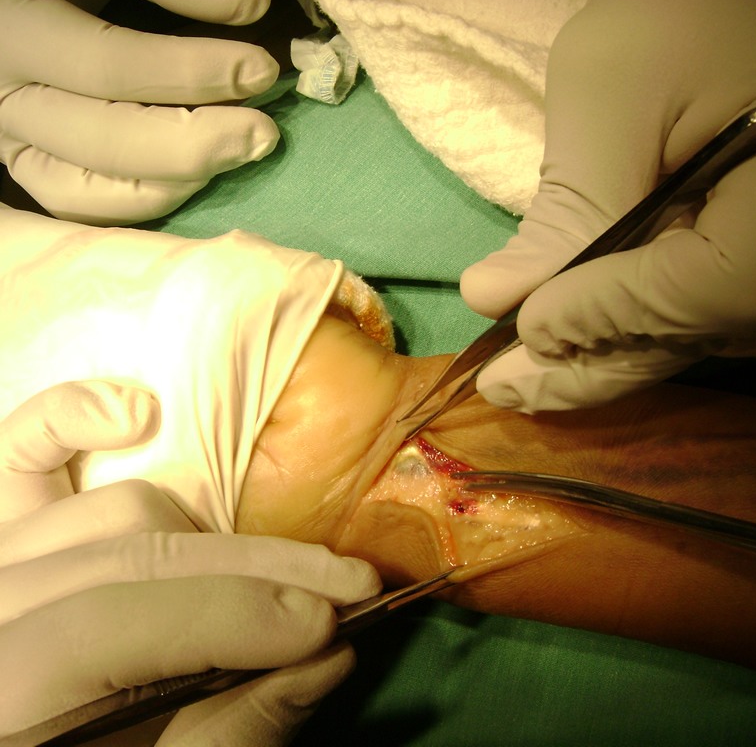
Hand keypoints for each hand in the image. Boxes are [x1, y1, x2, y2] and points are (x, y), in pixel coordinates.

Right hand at [0, 0, 279, 224]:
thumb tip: (251, 3)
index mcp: (13, 28)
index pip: (106, 67)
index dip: (189, 74)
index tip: (260, 69)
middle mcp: (4, 96)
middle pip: (102, 144)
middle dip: (194, 145)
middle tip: (263, 134)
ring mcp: (12, 139)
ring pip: (88, 192)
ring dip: (174, 184)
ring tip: (234, 157)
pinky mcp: (30, 167)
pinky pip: (84, 207)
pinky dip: (144, 201)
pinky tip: (198, 180)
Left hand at [0, 381, 381, 744]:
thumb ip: (232, 730)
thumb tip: (331, 653)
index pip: (104, 628)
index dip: (228, 618)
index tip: (327, 628)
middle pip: (127, 554)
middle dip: (253, 576)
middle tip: (346, 597)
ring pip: (111, 509)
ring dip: (203, 538)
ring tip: (264, 586)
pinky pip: (21, 452)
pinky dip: (68, 421)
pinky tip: (135, 417)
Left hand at [461, 0, 755, 412]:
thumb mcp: (611, 82)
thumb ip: (568, 204)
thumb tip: (499, 303)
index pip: (733, 282)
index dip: (623, 318)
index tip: (525, 329)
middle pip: (739, 326)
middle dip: (612, 357)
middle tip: (514, 385)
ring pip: (751, 332)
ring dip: (645, 346)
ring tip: (555, 351)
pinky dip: (687, 324)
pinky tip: (619, 322)